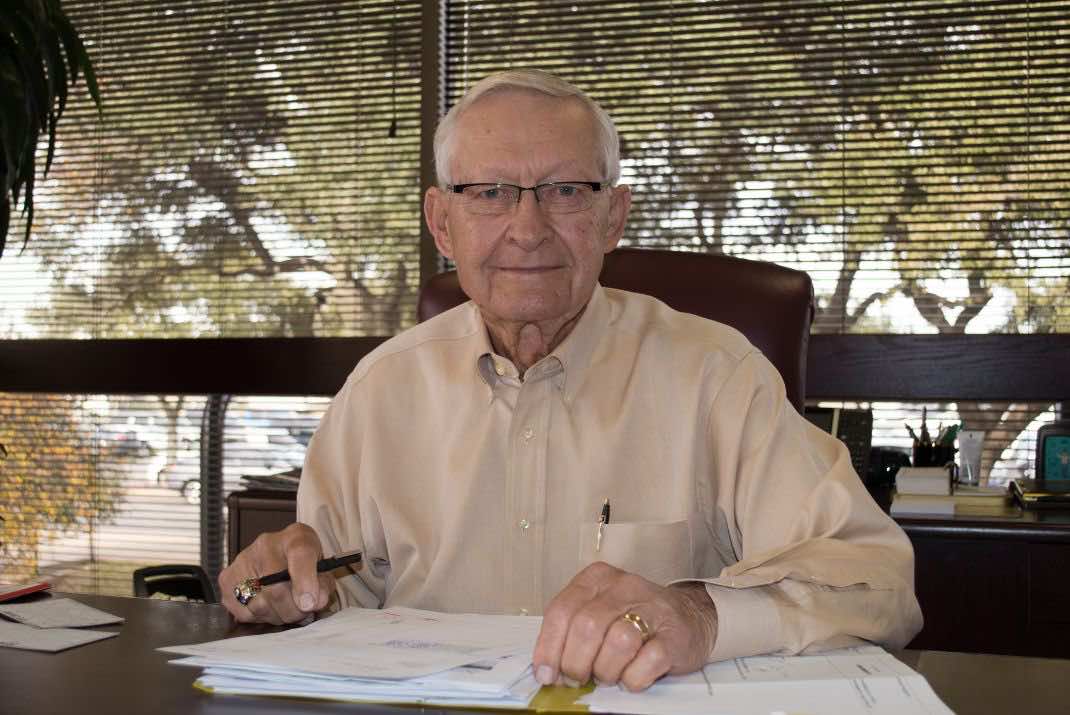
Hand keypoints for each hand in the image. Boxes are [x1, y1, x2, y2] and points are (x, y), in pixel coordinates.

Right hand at [218, 523, 333, 623]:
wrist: (280, 555)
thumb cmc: (304, 563)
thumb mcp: (323, 569)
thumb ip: (323, 584)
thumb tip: (314, 602)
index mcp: (296, 537)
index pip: (301, 554)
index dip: (306, 582)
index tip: (310, 604)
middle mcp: (265, 545)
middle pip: (276, 590)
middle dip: (293, 611)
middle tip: (302, 613)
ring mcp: (242, 560)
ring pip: (260, 605)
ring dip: (278, 616)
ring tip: (288, 610)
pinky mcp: (227, 579)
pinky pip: (245, 612)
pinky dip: (261, 617)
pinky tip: (271, 608)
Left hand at [532, 562, 716, 691]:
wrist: (691, 618)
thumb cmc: (635, 619)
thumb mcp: (598, 613)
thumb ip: (571, 632)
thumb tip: (547, 670)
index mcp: (596, 578)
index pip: (561, 610)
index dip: (549, 647)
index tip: (546, 674)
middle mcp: (623, 586)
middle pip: (586, 627)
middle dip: (576, 663)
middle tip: (578, 679)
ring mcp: (652, 608)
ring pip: (617, 642)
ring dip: (607, 670)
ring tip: (609, 675)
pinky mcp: (674, 635)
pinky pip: (647, 660)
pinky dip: (634, 678)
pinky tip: (632, 677)